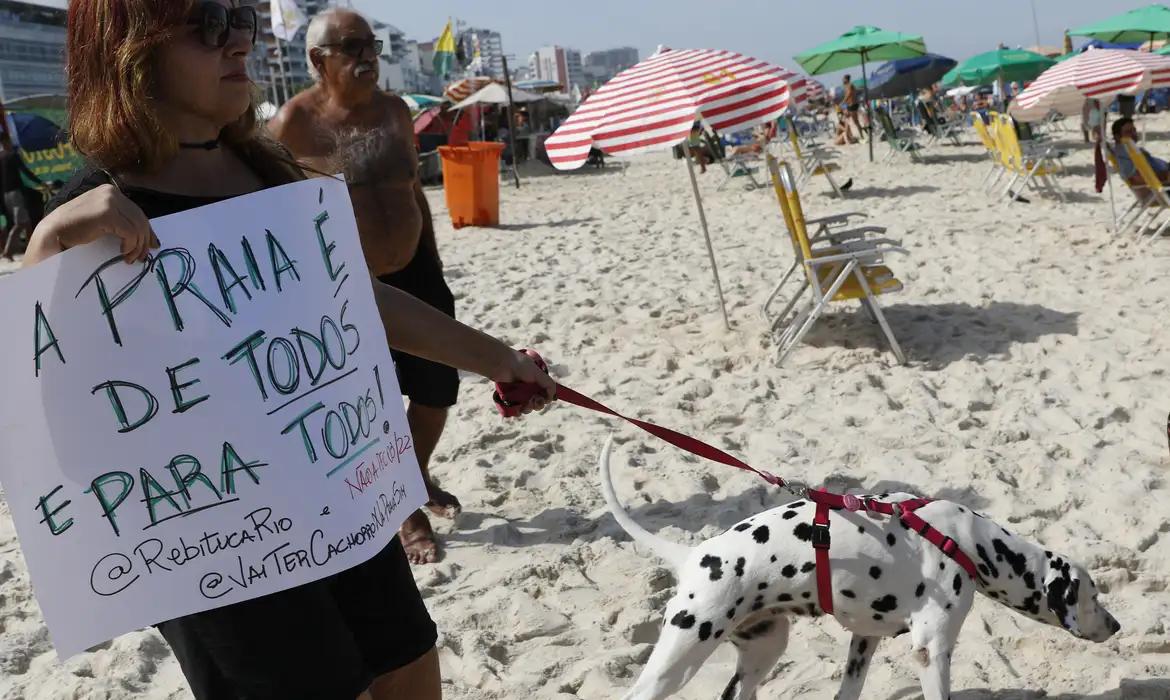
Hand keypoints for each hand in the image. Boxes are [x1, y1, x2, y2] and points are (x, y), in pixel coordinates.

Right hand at [43, 184, 157, 262]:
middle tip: (141, 258)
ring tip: (129, 259)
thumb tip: (152, 241)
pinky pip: (130, 232)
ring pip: (138, 227)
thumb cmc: (75, 231)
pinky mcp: (106, 213)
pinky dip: (130, 245)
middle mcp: (111, 192)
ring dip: (137, 246)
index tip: (150, 247)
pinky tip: (122, 253)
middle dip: (144, 241)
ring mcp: (108, 200)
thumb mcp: (103, 223)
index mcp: (110, 192)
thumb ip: (124, 224)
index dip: (147, 231)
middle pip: (140, 219)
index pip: (137, 212)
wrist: (52, 232)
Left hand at [494, 349, 555, 415]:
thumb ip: (549, 384)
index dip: (547, 398)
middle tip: (535, 401)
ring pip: (528, 407)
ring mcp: (519, 394)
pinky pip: (516, 409)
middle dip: (538, 404)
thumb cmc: (520, 365)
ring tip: (527, 403)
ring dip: (529, 408)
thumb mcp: (538, 373)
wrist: (502, 364)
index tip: (545, 399)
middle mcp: (529, 388)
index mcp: (537, 381)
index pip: (545, 394)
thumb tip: (552, 397)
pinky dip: (518, 411)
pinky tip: (519, 408)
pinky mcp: (510, 398)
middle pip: (538, 402)